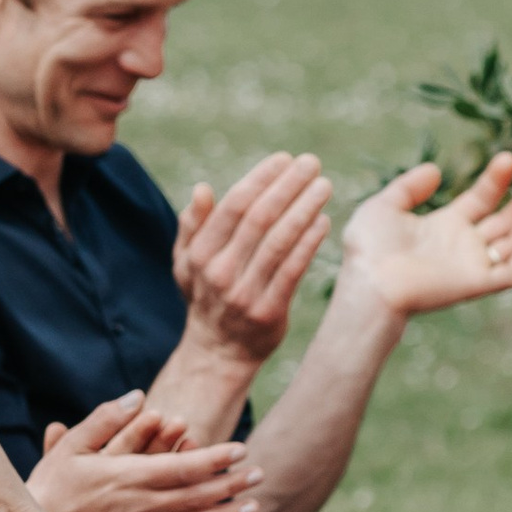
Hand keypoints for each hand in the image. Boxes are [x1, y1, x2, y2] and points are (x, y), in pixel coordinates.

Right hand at [28, 393, 258, 511]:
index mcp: (129, 478)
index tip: (241, 450)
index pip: (184, 467)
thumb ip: (106, 420)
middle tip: (259, 474)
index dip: (216, 459)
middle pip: (198, 496)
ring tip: (252, 505)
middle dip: (231, 484)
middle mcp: (142, 507)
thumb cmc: (49, 491)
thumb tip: (140, 396)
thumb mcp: (70, 449)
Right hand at [170, 152, 332, 369]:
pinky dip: (310, 244)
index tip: (284, 159)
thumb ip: (192, 226)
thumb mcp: (187, 263)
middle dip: (288, 186)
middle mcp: (219, 272)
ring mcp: (244, 294)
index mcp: (199, 254)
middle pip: (259, 219)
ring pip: (279, 243)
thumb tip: (202, 188)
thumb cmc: (206, 296)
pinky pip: (293, 271)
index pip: (233, 206)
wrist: (218, 353)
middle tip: (312, 163)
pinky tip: (324, 222)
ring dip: (305, 210)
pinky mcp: (268, 312)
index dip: (261, 179)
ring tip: (324, 186)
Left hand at [339, 151, 511, 320]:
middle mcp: (463, 246)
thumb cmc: (368, 249)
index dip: (497, 180)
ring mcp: (472, 265)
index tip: (508, 159)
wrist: (369, 282)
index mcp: (445, 227)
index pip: (482, 200)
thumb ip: (408, 187)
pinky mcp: (477, 284)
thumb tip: (435, 170)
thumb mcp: (383, 206)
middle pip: (507, 219)